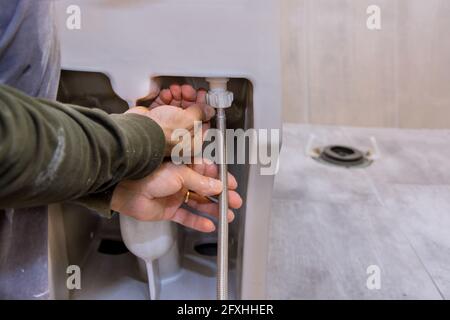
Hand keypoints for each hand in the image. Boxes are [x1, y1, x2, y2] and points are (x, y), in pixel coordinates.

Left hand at [111, 160, 242, 232]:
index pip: (209, 172)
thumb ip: (201, 182)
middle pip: (207, 189)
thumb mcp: (180, 174)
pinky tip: (209, 226)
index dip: (222, 180)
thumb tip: (218, 186)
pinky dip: (198, 222)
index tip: (233, 186)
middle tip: (234, 203)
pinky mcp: (169, 210)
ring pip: (199, 204)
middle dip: (222, 197)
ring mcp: (176, 195)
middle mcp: (182, 180)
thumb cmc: (149, 174)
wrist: (125, 189)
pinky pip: (186, 217)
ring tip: (226, 217)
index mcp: (185, 166)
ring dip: (213, 210)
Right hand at [126, 84, 213, 155]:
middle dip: (190, 99)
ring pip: (177, 107)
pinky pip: (165, 105)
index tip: (204, 97)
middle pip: (190, 113)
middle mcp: (179, 136)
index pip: (203, 123)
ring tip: (177, 90)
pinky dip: (166, 97)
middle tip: (190, 91)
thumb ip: (200, 113)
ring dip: (178, 96)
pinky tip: (167, 94)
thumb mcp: (187, 120)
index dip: (205, 109)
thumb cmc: (160, 133)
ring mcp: (167, 127)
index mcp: (190, 142)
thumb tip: (209, 110)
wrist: (136, 130)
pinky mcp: (156, 118)